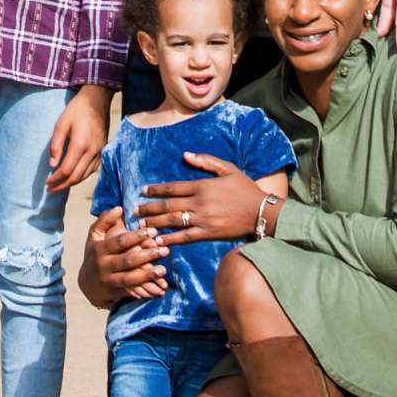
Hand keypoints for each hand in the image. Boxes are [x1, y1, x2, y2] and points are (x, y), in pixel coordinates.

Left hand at [47, 83, 108, 190]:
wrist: (97, 100)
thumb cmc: (77, 110)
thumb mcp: (61, 123)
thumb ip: (56, 145)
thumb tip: (52, 164)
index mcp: (80, 144)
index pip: (67, 170)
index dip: (56, 179)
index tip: (47, 182)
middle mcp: (92, 151)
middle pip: (77, 177)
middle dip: (62, 185)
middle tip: (51, 189)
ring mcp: (99, 151)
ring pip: (86, 175)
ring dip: (72, 183)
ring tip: (60, 185)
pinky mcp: (102, 150)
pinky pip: (93, 169)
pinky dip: (82, 176)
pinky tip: (74, 176)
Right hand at [80, 205, 168, 305]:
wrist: (87, 282)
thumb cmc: (96, 253)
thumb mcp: (95, 236)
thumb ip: (105, 220)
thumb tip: (118, 208)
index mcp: (101, 249)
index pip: (120, 242)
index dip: (136, 236)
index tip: (153, 231)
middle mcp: (104, 265)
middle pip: (127, 260)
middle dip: (147, 255)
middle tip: (165, 250)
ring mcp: (110, 280)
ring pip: (130, 279)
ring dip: (147, 275)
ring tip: (163, 269)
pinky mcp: (116, 292)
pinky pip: (132, 292)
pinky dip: (145, 291)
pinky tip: (159, 289)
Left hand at [137, 153, 264, 243]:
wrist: (262, 212)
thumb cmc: (245, 189)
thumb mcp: (228, 169)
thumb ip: (206, 161)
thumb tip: (185, 155)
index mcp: (203, 185)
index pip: (173, 187)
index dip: (156, 190)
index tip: (143, 191)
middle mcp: (200, 202)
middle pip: (168, 205)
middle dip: (149, 208)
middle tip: (134, 210)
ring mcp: (203, 219)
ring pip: (172, 221)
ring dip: (154, 223)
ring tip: (141, 226)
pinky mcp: (208, 234)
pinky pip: (185, 237)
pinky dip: (170, 239)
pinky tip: (158, 241)